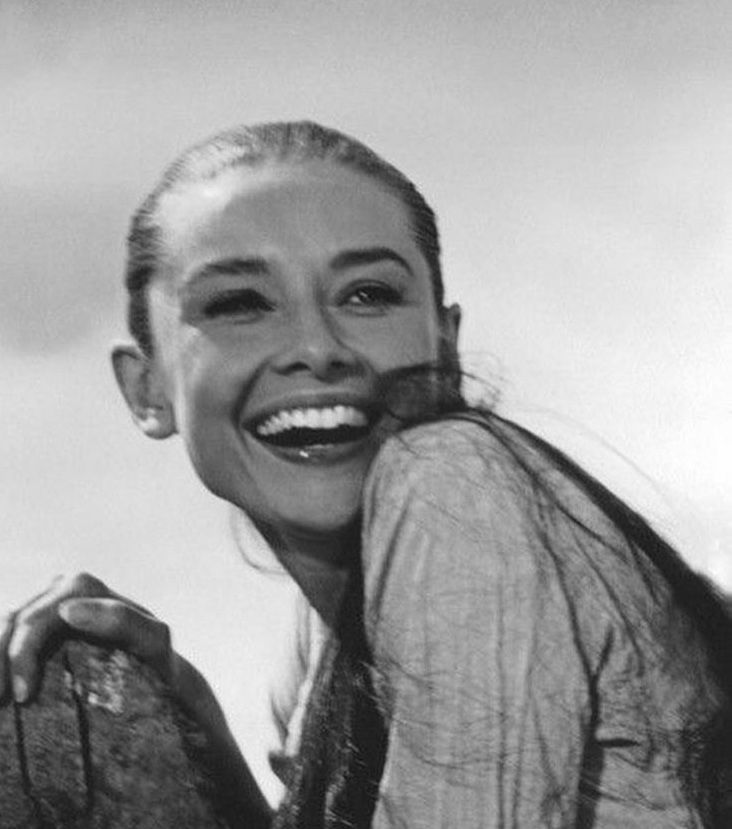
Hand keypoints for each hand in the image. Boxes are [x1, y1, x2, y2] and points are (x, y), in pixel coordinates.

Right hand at [0, 572, 172, 704]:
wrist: (155, 667)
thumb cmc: (156, 656)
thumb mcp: (152, 640)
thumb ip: (121, 620)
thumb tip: (68, 610)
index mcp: (83, 588)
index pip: (36, 618)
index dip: (22, 654)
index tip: (23, 697)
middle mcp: (60, 590)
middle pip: (14, 622)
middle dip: (1, 664)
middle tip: (2, 707)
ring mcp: (45, 604)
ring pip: (4, 627)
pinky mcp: (38, 625)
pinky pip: (6, 636)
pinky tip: (1, 690)